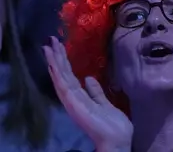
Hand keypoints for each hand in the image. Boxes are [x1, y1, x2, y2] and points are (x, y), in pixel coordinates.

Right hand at [43, 37, 132, 151]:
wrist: (116, 139)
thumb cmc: (113, 125)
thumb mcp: (105, 103)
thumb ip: (96, 92)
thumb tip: (88, 78)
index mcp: (81, 98)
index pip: (70, 77)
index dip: (64, 62)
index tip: (59, 48)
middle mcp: (74, 99)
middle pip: (63, 75)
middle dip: (57, 58)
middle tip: (50, 40)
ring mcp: (72, 101)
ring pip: (61, 78)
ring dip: (54, 62)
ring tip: (48, 47)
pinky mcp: (74, 104)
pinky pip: (63, 86)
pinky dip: (57, 74)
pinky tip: (52, 63)